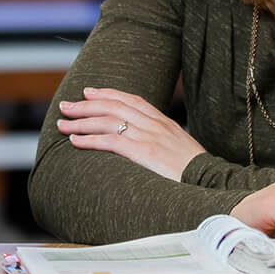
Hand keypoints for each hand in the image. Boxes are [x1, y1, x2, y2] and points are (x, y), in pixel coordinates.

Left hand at [56, 86, 204, 180]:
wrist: (211, 181)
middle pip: (113, 106)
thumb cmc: (196, 171)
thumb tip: (149, 146)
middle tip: (66, 105)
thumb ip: (164, 141)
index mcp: (163, 121)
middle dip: (86, 105)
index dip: (108, 93)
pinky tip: (75, 141)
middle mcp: (154, 124)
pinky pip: (110, 142)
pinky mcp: (143, 153)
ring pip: (107, 121)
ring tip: (63, 123)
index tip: (89, 92)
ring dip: (81, 121)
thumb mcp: (181, 149)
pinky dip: (89, 140)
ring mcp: (148, 137)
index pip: (131, 99)